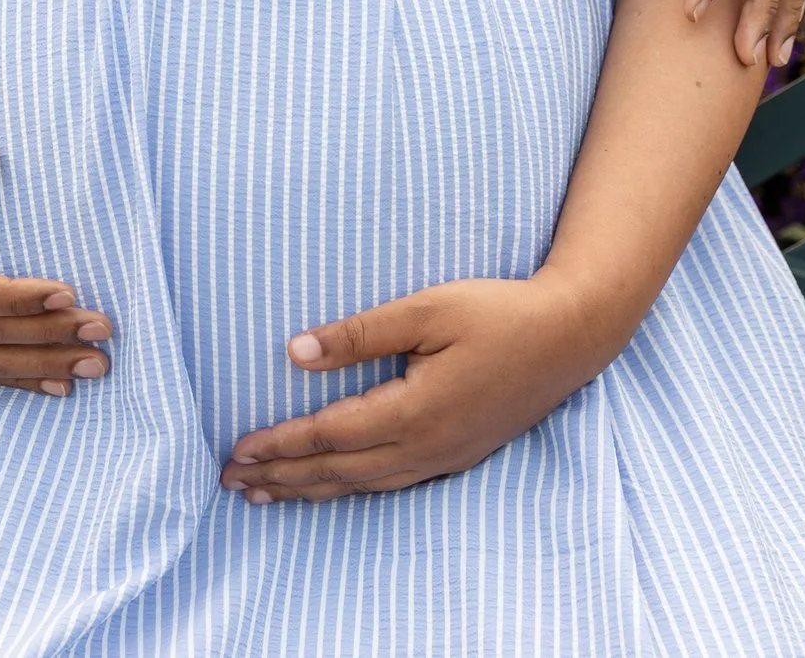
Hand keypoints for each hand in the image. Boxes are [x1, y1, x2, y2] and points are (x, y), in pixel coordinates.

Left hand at [217, 276, 619, 502]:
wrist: (573, 336)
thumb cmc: (497, 312)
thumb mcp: (425, 309)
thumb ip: (359, 333)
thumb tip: (294, 353)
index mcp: (414, 411)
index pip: (329, 436)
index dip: (278, 445)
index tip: (236, 450)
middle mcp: (427, 446)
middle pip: (339, 472)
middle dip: (282, 478)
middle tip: (231, 483)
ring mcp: (445, 456)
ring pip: (364, 484)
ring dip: (311, 490)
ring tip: (266, 495)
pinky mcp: (458, 454)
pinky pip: (391, 483)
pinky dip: (351, 488)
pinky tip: (333, 488)